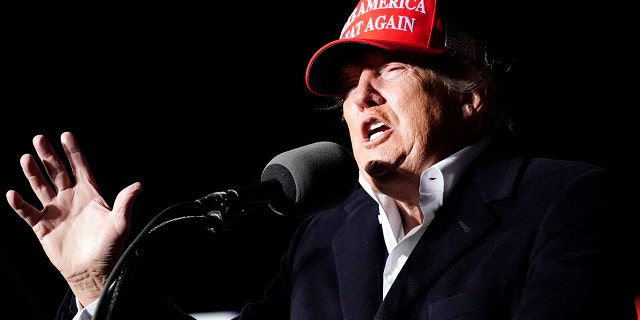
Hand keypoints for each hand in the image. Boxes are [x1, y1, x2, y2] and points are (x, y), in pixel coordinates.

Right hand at [5, 131, 141, 306]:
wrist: (93, 271)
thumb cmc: (110, 247)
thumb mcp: (120, 224)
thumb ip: (126, 203)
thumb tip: (138, 185)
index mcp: (89, 194)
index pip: (80, 167)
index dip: (73, 152)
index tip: (66, 135)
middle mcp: (70, 198)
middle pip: (57, 172)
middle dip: (49, 156)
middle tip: (39, 138)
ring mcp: (55, 211)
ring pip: (41, 186)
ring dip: (33, 173)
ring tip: (26, 158)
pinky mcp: (42, 226)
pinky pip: (28, 212)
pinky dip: (19, 204)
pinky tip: (13, 194)